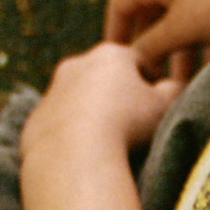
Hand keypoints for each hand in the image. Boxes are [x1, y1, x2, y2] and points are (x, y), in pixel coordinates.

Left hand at [20, 43, 181, 161]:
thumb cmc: (127, 125)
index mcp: (110, 55)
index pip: (138, 60)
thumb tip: (174, 86)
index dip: (151, 79)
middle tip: (134, 120)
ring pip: (78, 100)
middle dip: (118, 93)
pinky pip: (59, 125)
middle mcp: (76, 65)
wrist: (75, 155)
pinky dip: (71, 135)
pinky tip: (85, 153)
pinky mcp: (35, 120)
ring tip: (109, 140)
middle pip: (103, 76)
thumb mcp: (164, 105)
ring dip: (92, 114)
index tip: (158, 99)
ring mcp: (52, 92)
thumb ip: (174, 90)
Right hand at [104, 0, 209, 75]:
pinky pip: (204, 12)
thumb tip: (134, 60)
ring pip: (181, 16)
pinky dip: (204, 37)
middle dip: (154, 49)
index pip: (120, 5)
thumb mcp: (181, 29)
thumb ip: (152, 46)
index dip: (115, 35)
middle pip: (152, 13)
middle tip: (154, 78)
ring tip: (186, 81)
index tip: (118, 62)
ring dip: (181, 49)